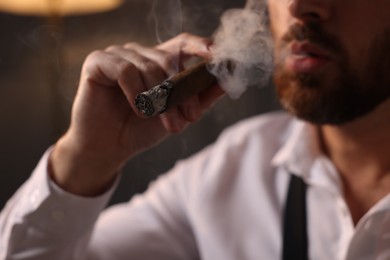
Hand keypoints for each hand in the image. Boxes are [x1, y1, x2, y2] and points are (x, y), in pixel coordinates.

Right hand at [49, 33, 223, 195]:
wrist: (109, 149)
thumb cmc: (141, 130)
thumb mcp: (178, 114)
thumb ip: (200, 97)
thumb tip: (227, 81)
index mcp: (157, 62)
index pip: (181, 44)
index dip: (199, 46)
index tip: (215, 53)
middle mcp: (138, 54)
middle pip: (169, 60)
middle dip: (182, 92)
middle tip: (189, 118)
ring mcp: (117, 55)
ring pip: (149, 67)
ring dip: (161, 99)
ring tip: (166, 123)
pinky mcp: (98, 62)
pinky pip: (125, 71)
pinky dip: (137, 93)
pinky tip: (139, 110)